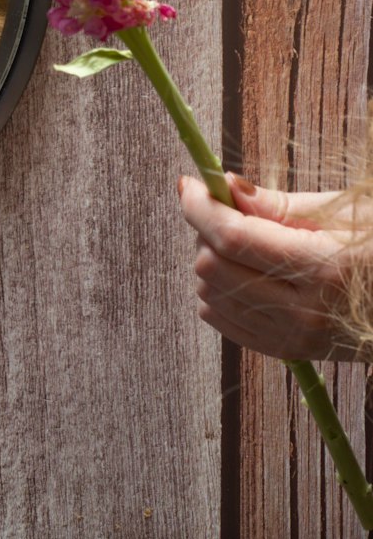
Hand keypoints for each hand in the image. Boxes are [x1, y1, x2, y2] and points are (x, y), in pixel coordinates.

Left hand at [180, 173, 367, 360]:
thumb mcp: (348, 213)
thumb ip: (280, 204)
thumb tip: (228, 188)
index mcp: (325, 268)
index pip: (233, 237)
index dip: (201, 207)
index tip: (190, 184)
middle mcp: (306, 311)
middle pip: (214, 268)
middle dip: (207, 231)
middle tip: (230, 209)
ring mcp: (297, 339)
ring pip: (211, 297)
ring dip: (211, 262)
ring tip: (245, 242)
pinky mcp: (292, 353)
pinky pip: (225, 323)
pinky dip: (219, 293)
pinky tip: (243, 273)